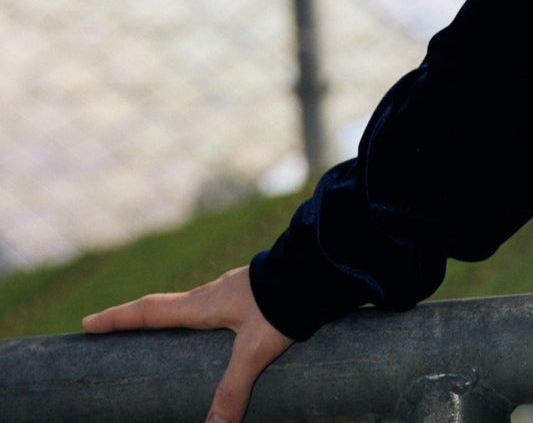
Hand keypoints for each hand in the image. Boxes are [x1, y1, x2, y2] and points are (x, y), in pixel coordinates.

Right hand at [83, 264, 293, 422]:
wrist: (318, 267)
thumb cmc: (283, 302)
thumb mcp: (254, 352)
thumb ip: (232, 391)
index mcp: (203, 304)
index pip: (150, 311)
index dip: (118, 318)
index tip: (88, 321)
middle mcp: (213, 293)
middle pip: (165, 306)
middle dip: (137, 317)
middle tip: (114, 325)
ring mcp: (234, 289)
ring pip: (193, 304)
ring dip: (172, 315)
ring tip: (162, 331)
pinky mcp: (254, 291)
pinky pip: (217, 305)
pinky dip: (203, 316)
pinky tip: (219, 328)